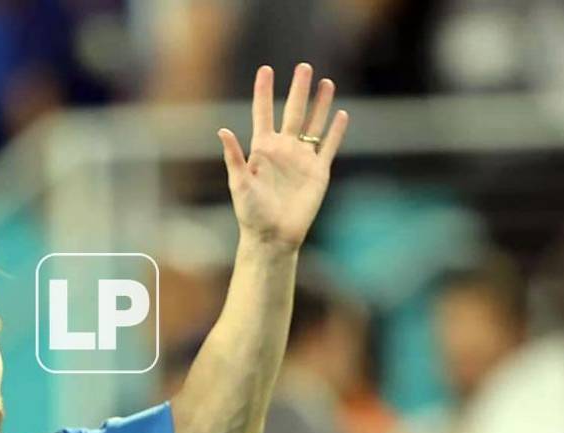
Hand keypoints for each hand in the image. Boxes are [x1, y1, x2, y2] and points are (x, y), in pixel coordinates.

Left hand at [218, 63, 348, 249]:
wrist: (273, 236)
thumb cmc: (251, 212)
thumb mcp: (239, 183)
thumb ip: (234, 156)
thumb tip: (222, 130)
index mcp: (262, 149)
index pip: (263, 113)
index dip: (264, 91)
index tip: (266, 70)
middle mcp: (283, 149)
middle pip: (292, 112)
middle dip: (298, 89)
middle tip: (304, 67)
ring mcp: (302, 159)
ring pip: (313, 124)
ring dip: (320, 104)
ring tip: (326, 83)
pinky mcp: (318, 172)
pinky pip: (329, 147)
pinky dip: (336, 131)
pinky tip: (341, 114)